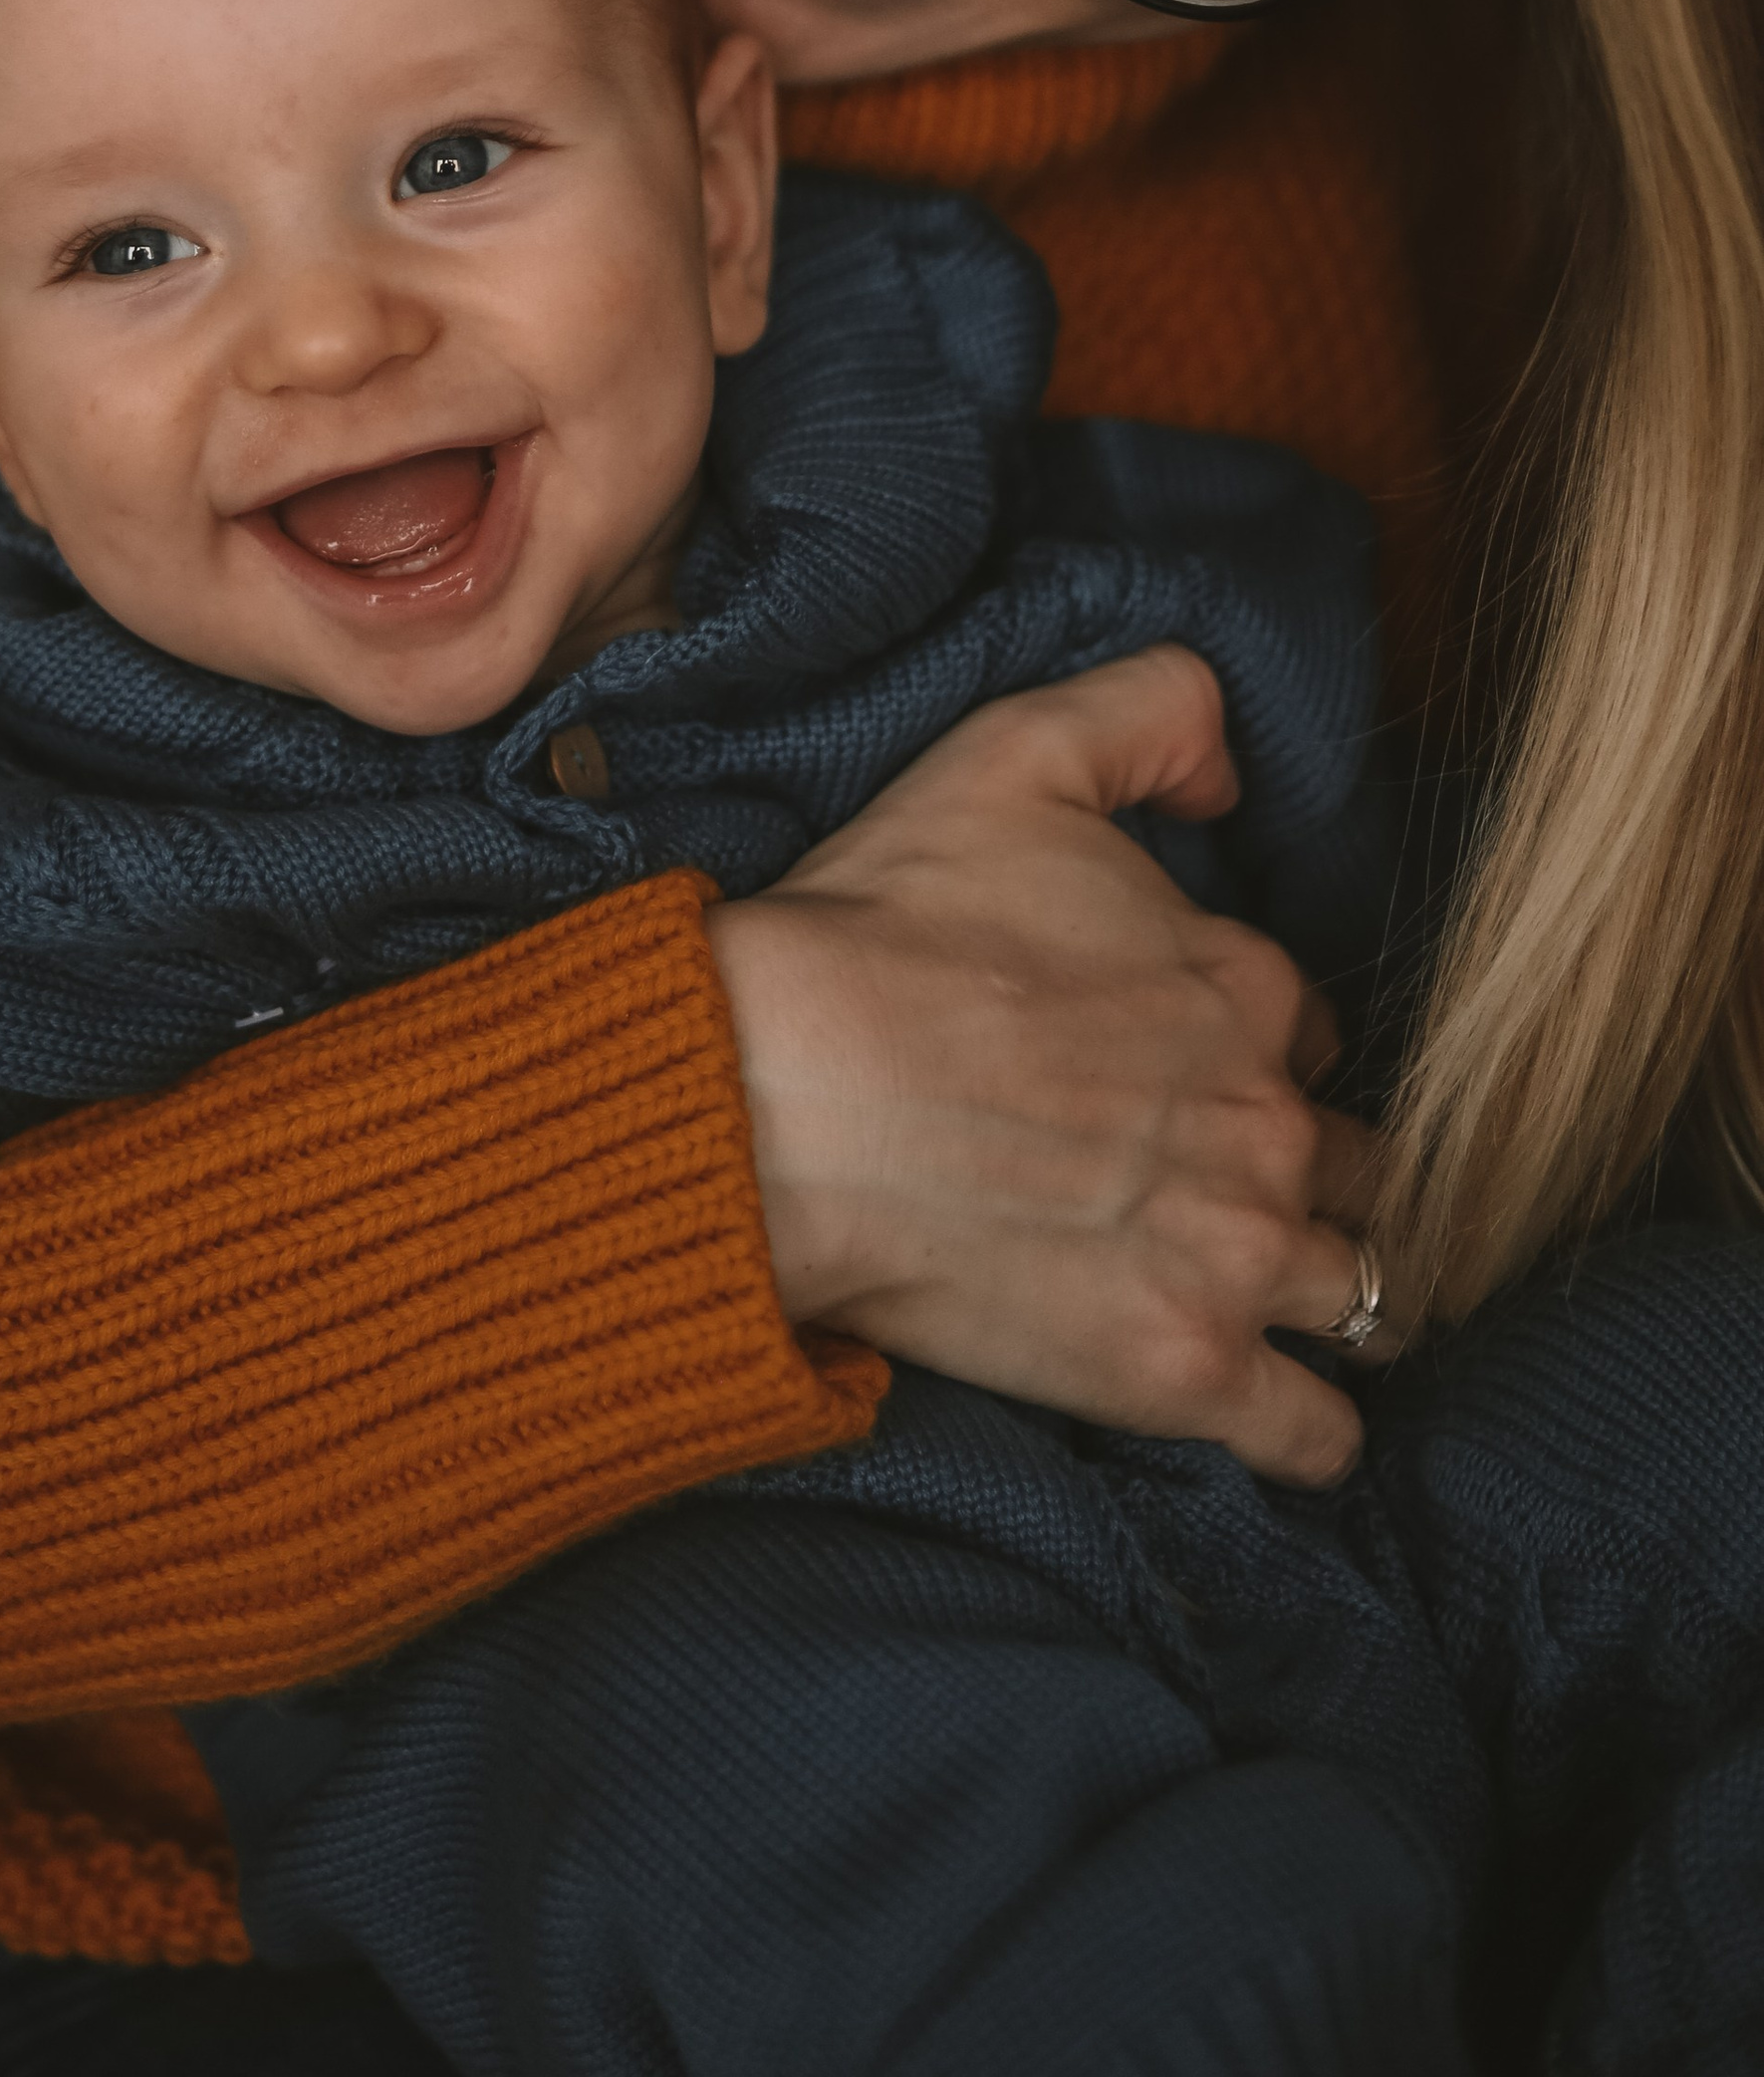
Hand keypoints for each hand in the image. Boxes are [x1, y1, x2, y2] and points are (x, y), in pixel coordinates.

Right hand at [705, 646, 1387, 1488]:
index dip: (1249, 1046)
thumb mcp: (1013, 753)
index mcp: (1239, 982)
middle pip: (1354, 1163)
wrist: (783, 1093)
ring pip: (1361, 1289)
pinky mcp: (1184, 1372)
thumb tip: (1234, 775)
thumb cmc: (881, 927)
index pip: (1300, 1028)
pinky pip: (1315, 1433)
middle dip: (1306, 1173)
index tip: (1179, 1067)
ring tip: (1258, 1292)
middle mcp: (1265, 1120)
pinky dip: (1306, 1426)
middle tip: (1216, 1187)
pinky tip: (1269, 1404)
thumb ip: (1153, 711)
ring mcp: (1234, 1253)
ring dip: (1325, 1289)